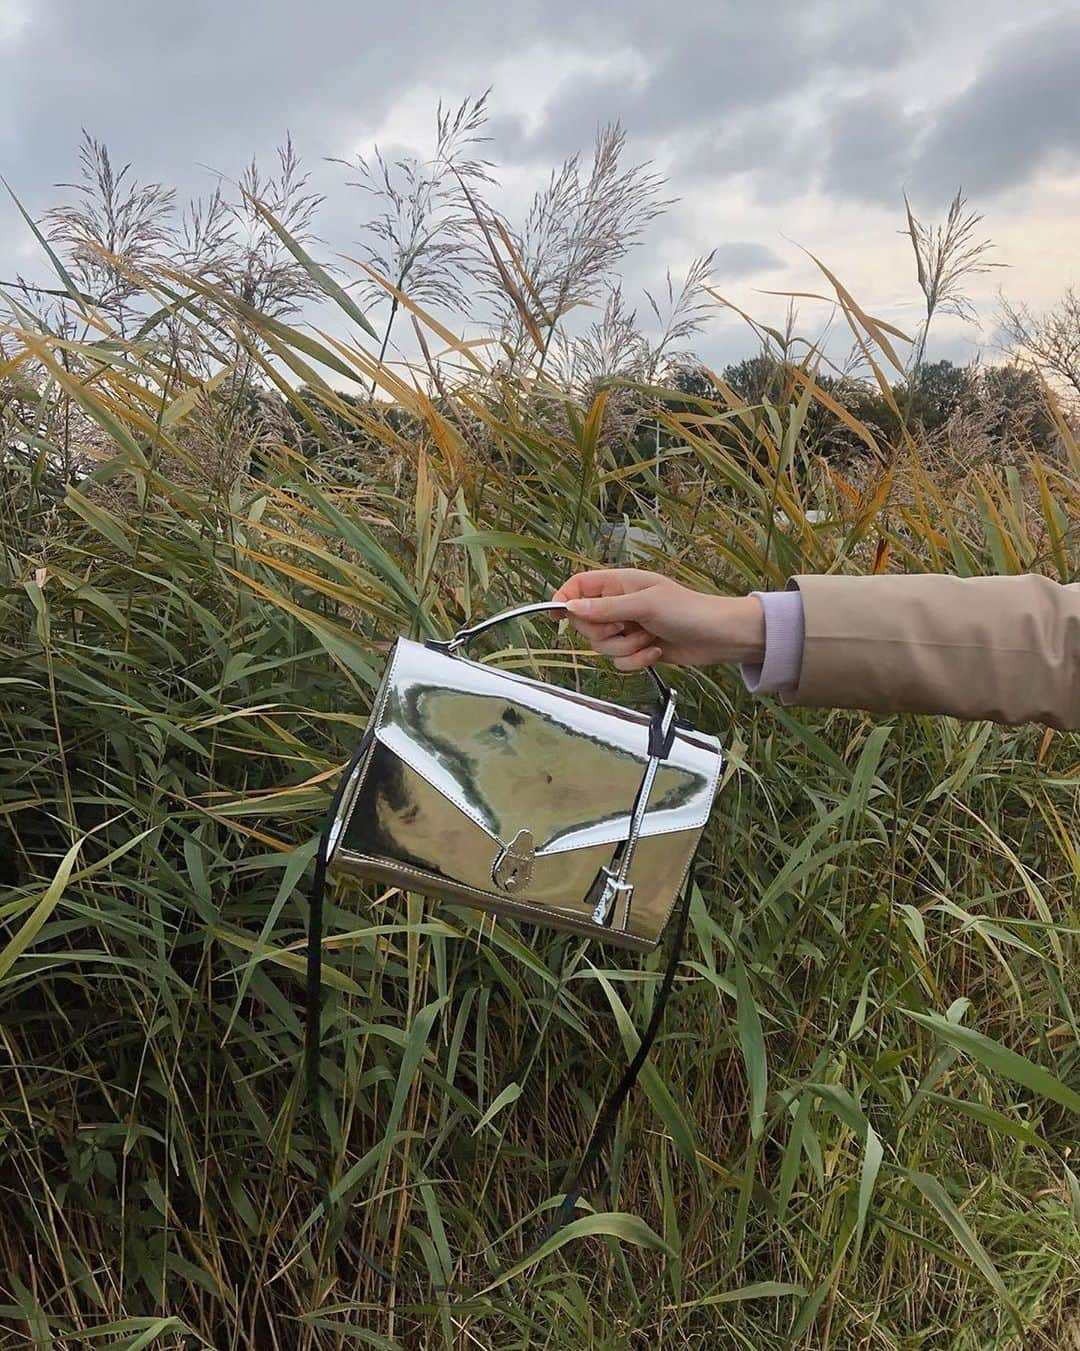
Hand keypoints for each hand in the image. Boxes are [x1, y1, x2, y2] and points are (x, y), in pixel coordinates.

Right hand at [552, 568, 764, 670]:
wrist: (719, 637)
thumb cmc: (688, 610)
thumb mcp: (645, 605)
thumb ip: (606, 608)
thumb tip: (571, 608)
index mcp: (619, 583)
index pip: (578, 586)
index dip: (563, 599)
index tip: (556, 617)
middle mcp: (619, 605)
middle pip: (585, 623)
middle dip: (604, 633)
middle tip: (627, 628)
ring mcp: (628, 628)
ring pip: (601, 646)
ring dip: (625, 648)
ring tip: (649, 639)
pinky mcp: (637, 649)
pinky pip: (618, 662)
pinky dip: (636, 661)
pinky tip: (656, 651)